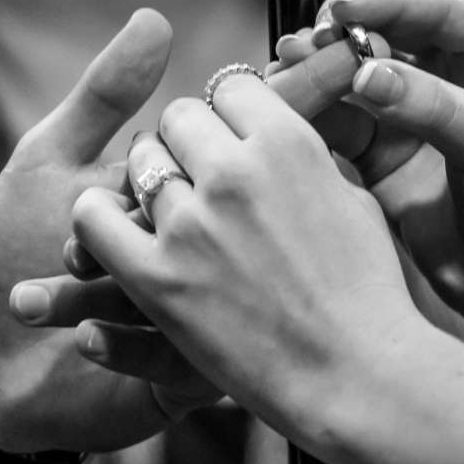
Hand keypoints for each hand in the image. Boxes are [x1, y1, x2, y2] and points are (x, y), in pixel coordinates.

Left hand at [0, 10, 220, 452]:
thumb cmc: (15, 246)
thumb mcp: (52, 162)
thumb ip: (104, 95)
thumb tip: (156, 18)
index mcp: (180, 188)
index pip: (240, 142)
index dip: (264, 117)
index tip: (306, 80)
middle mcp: (202, 246)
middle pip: (229, 214)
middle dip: (152, 215)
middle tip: (78, 231)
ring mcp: (202, 312)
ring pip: (207, 286)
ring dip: (123, 283)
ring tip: (61, 275)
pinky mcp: (188, 374)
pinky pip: (187, 357)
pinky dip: (129, 344)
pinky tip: (84, 337)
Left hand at [56, 72, 424, 439]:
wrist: (357, 377)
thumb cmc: (368, 294)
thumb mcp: (354, 201)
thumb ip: (306, 154)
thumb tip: (275, 124)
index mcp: (289, 143)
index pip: (231, 86)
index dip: (230, 113)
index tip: (233, 138)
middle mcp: (236, 172)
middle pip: (179, 116)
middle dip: (188, 142)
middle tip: (200, 178)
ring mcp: (193, 225)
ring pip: (140, 161)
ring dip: (151, 180)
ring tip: (171, 214)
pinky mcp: (157, 279)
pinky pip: (94, 220)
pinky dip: (97, 218)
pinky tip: (115, 232)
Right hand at [271, 0, 463, 354]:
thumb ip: (430, 106)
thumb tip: (366, 72)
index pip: (433, 6)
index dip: (382, 5)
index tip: (338, 12)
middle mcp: (455, 64)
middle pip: (384, 27)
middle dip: (342, 34)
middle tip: (305, 43)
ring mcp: (415, 103)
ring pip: (354, 69)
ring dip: (319, 69)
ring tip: (285, 68)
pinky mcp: (383, 144)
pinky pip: (341, 116)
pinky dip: (314, 112)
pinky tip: (287, 107)